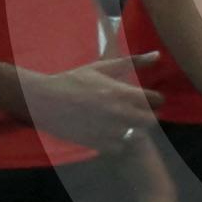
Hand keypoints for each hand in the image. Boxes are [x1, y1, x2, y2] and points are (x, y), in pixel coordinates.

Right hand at [13, 55, 153, 155]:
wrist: (43, 100)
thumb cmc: (73, 80)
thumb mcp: (102, 67)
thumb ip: (132, 62)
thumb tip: (157, 55)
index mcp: (122, 92)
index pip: (157, 100)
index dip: (155, 100)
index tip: (146, 99)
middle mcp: (120, 112)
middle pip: (151, 120)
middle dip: (147, 116)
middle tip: (135, 112)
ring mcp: (109, 129)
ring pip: (136, 135)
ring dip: (132, 130)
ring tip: (120, 123)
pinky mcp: (97, 143)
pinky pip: (119, 147)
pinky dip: (117, 142)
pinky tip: (108, 133)